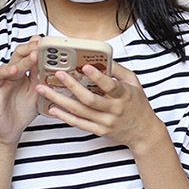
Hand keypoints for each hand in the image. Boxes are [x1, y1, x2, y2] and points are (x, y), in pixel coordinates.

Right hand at [0, 36, 45, 146]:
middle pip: (13, 62)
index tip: (41, 41)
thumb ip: (40, 77)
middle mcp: (7, 79)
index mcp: (19, 75)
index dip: (32, 48)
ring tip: (14, 69)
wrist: (12, 129)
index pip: (24, 57)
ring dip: (5, 70)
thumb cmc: (23, 109)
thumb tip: (51, 62)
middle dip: (23, 54)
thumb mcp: (35, 91)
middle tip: (35, 50)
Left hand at [38, 60, 166, 149]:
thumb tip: (102, 57)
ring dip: (60, 100)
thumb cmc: (138, 104)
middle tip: (57, 75)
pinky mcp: (99, 130)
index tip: (86, 67)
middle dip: (72, 86)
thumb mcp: (134, 83)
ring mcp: (105, 122)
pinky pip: (79, 124)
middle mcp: (114, 110)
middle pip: (90, 99)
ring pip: (80, 111)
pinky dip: (65, 116)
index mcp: (124, 95)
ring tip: (44, 90)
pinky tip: (53, 109)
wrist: (143, 131)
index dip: (98, 77)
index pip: (110, 86)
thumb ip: (118, 70)